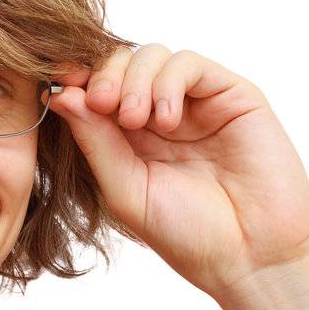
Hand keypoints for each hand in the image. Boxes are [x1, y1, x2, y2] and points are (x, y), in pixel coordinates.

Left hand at [47, 43, 308, 309]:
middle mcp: (160, 116)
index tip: (59, 88)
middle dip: (104, 75)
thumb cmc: (187, 234)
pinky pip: (190, 63)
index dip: (76, 82)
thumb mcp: (126, 190)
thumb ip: (95, 143)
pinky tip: (168, 120)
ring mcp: (195, 103)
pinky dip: (169, 82)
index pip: (95, 91)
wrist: (249, 254)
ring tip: (135, 121)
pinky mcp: (231, 94)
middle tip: (101, 103)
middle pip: (121, 64)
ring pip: (153, 56)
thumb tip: (60, 96)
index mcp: (129, 140)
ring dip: (135, 79)